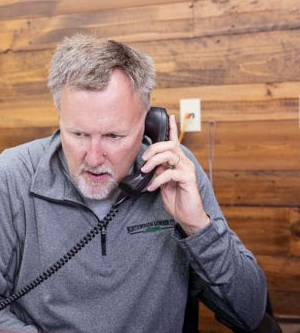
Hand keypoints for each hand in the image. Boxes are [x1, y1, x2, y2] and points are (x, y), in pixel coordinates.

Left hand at [140, 114, 209, 235]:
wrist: (187, 216)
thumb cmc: (176, 199)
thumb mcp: (162, 183)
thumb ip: (159, 172)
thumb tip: (152, 165)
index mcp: (178, 162)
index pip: (175, 142)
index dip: (172, 129)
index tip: (169, 117)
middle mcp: (184, 163)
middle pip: (170, 145)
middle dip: (154, 148)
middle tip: (144, 159)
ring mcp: (187, 171)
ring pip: (170, 155)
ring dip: (154, 161)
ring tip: (146, 171)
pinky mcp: (188, 180)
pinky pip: (170, 173)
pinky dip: (158, 179)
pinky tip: (152, 187)